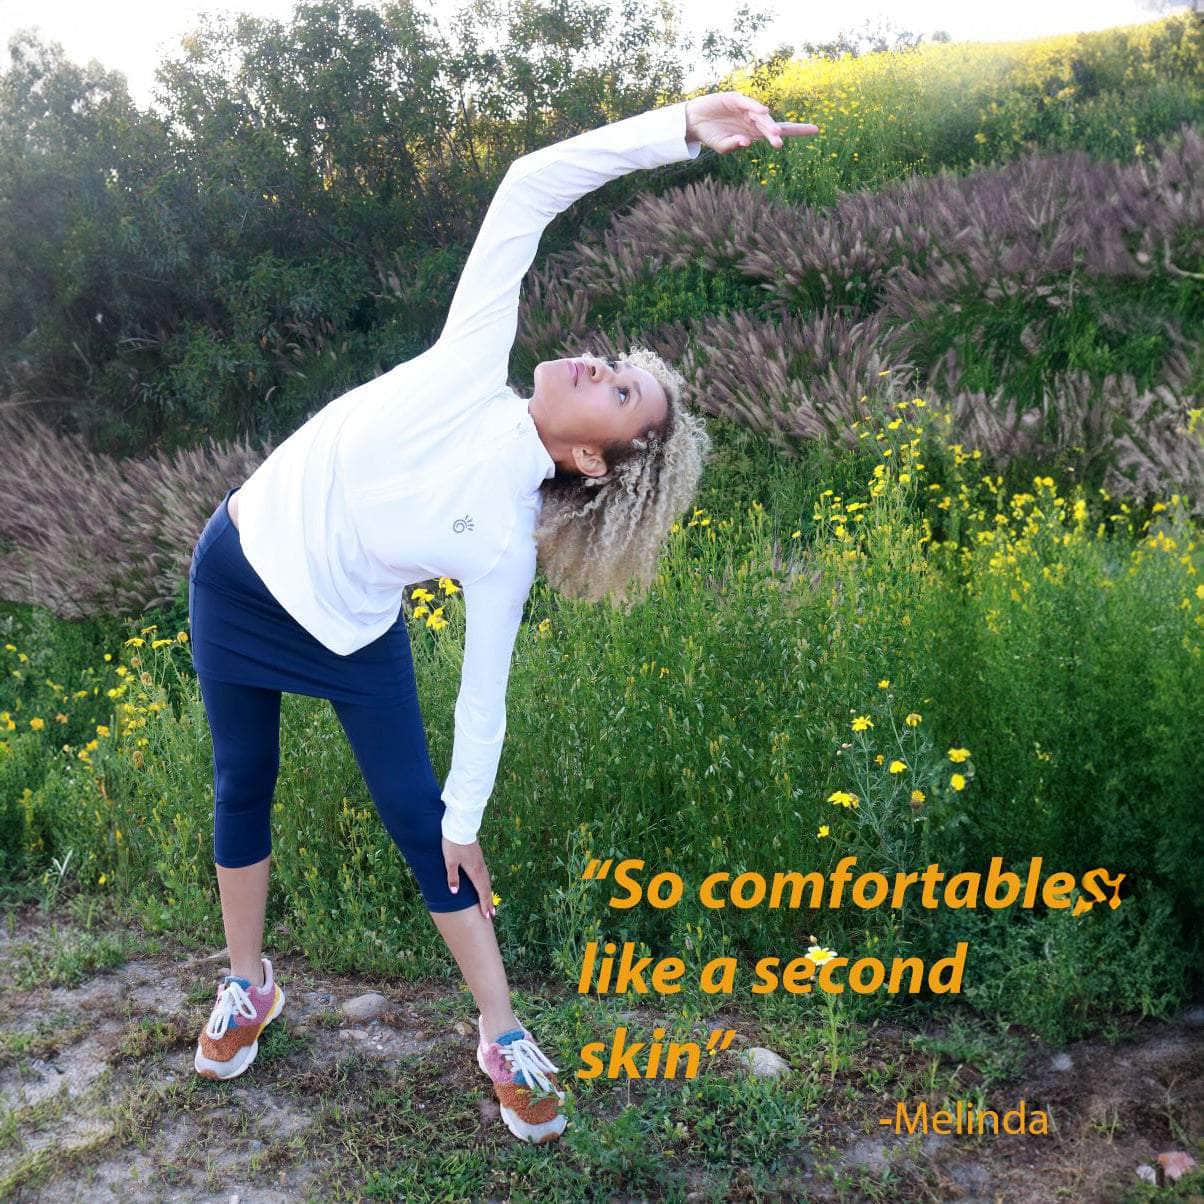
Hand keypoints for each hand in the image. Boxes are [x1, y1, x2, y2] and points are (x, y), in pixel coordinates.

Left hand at [442, 835, 495, 919]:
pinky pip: (485, 874)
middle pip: (486, 887)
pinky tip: (485, 884)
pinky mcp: (478, 857)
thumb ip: (452, 877)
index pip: (481, 891)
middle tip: (492, 914)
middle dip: (489, 901)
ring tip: (490, 903)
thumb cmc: (454, 844)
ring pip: (487, 881)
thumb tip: (454, 892)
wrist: (460, 826)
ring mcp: (480, 862)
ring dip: (488, 893)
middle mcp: (480, 868)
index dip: (484, 904)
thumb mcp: (450, 861)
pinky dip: (486, 884)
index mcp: (474, 870)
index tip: (487, 915)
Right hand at [684, 91, 818, 154]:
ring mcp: (745, 109)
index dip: (797, 130)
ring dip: (767, 124)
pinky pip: (747, 103)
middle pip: (771, 126)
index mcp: (754, 133)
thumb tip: (746, 143)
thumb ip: (734, 146)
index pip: (779, 131)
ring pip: (760, 116)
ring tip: (773, 134)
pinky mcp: (735, 99)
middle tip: (778, 143)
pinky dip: (755, 107)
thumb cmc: (710, 135)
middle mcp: (753, 120)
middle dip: (776, 134)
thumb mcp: (722, 147)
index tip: (816, 129)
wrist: (694, 122)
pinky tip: (762, 112)